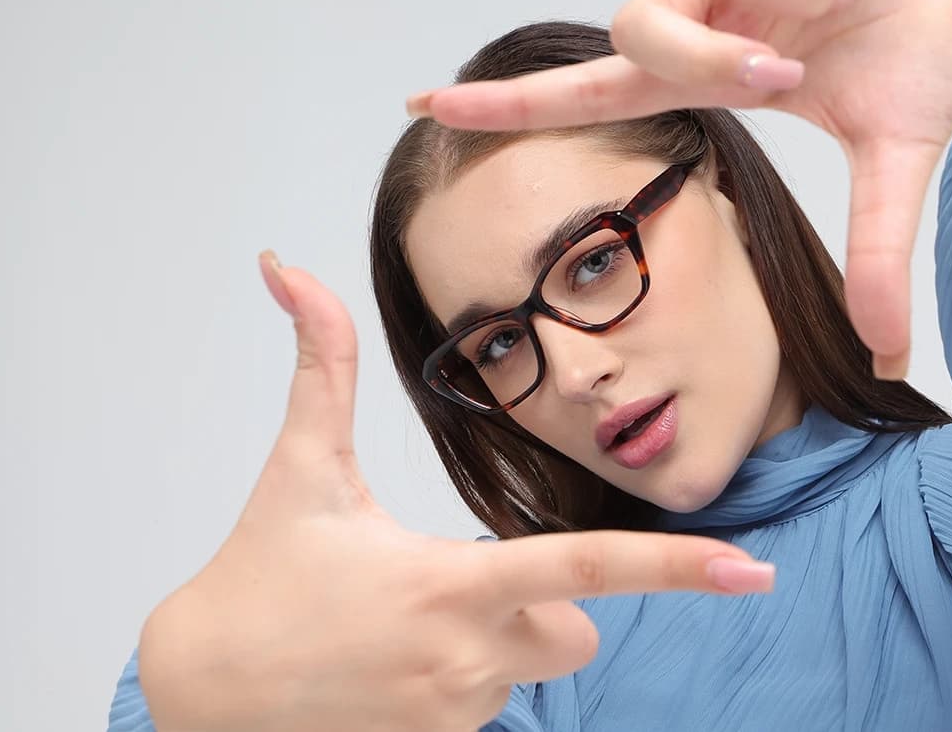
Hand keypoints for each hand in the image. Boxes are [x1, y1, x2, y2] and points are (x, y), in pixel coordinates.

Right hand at [133, 251, 776, 731]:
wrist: (198, 696)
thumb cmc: (256, 580)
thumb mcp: (300, 469)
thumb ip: (321, 364)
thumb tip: (285, 265)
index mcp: (450, 585)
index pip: (585, 569)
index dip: (677, 566)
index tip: (752, 568)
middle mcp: (467, 662)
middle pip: (575, 630)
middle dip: (541, 608)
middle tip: (447, 589)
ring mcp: (453, 720)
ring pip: (526, 673)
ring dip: (488, 649)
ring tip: (394, 637)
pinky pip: (486, 716)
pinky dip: (454, 690)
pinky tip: (387, 677)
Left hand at [404, 0, 951, 379]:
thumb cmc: (923, 69)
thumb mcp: (894, 161)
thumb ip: (875, 251)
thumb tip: (885, 358)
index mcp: (723, 68)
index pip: (595, 87)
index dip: (513, 102)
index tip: (424, 107)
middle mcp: (721, 1)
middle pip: (641, 25)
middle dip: (707, 58)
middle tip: (788, 73)